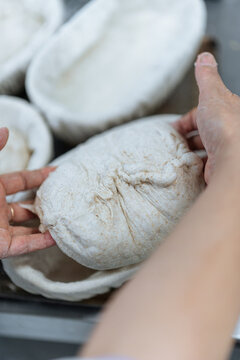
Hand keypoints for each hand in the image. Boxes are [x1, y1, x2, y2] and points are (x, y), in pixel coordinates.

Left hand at [0, 128, 54, 258]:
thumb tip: (4, 130)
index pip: (21, 181)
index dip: (39, 176)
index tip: (57, 173)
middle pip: (27, 205)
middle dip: (45, 202)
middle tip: (64, 197)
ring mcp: (1, 229)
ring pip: (29, 227)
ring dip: (46, 223)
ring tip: (65, 218)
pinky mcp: (1, 246)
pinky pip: (26, 245)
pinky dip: (42, 242)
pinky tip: (57, 237)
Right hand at [173, 52, 239, 183]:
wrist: (233, 161)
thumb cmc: (226, 128)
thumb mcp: (212, 94)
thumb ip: (207, 77)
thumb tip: (205, 57)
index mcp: (230, 111)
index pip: (206, 111)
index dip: (189, 117)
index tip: (175, 125)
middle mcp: (230, 130)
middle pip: (204, 130)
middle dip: (188, 134)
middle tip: (175, 139)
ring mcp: (225, 149)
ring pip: (203, 147)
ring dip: (189, 149)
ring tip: (179, 151)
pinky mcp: (219, 165)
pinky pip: (203, 163)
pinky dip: (193, 162)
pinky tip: (187, 162)